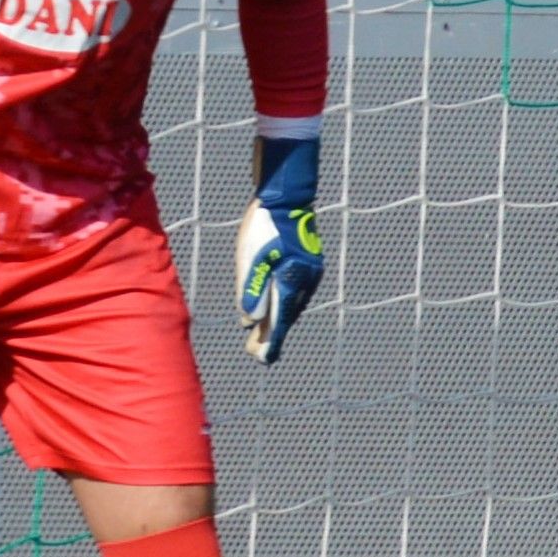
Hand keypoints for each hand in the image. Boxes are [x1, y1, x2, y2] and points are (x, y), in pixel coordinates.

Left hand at [234, 197, 328, 363]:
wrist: (288, 197)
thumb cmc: (264, 225)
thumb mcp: (249, 257)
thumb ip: (250, 290)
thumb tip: (248, 321)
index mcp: (290, 282)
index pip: (279, 321)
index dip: (270, 341)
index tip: (261, 359)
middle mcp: (304, 282)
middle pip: (286, 316)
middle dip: (271, 335)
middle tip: (257, 354)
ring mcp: (309, 273)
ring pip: (292, 304)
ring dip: (277, 320)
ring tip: (263, 335)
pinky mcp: (309, 264)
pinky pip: (296, 292)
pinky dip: (284, 303)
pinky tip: (276, 306)